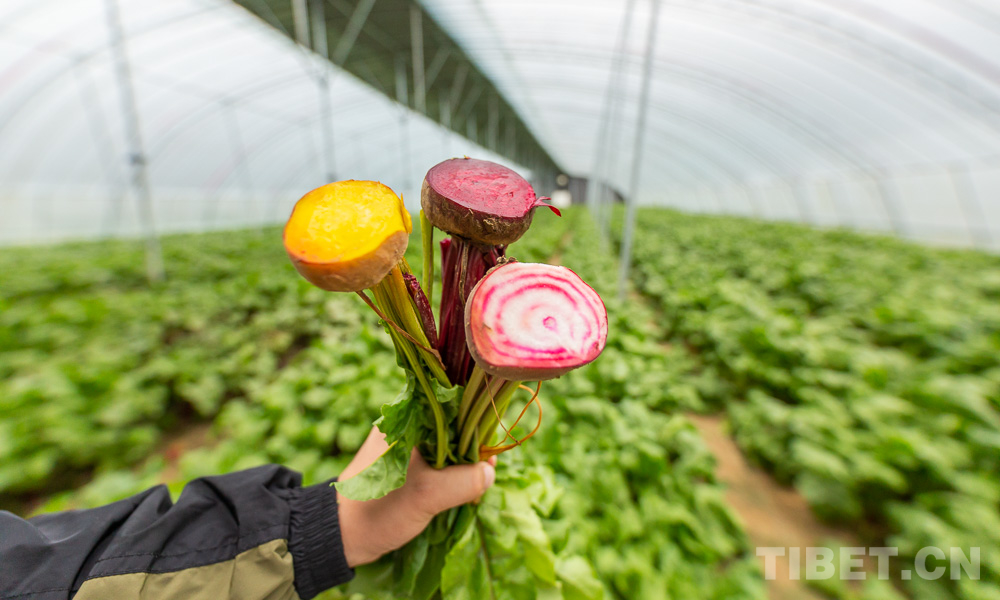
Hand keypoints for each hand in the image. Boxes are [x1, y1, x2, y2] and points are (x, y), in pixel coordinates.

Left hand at [337, 427, 495, 566]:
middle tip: (487, 471)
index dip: (477, 422)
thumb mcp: (426, 495)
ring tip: (476, 485)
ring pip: (448, 443)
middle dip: (473, 447)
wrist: (341, 534)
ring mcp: (407, 442)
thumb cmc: (379, 509)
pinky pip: (439, 459)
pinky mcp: (407, 462)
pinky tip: (463, 489)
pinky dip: (452, 472)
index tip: (491, 448)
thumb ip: (463, 481)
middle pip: (454, 424)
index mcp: (406, 417)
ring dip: (464, 462)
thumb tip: (490, 471)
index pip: (452, 403)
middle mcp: (406, 422)